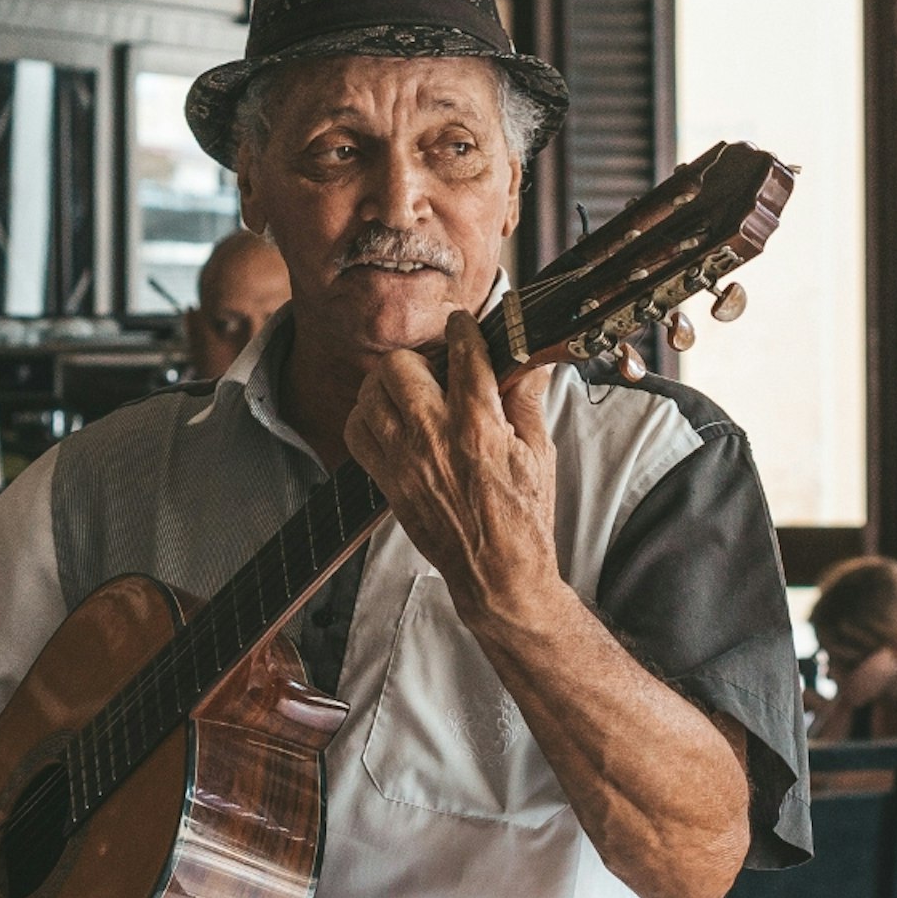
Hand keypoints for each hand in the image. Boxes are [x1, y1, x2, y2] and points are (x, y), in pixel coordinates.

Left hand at [344, 309, 560, 622]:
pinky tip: (393, 421)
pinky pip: (356, 429)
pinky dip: (368, 416)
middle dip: (421, 358)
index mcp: (480, 427)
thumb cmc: (524, 519)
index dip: (465, 328)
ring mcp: (404, 460)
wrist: (498, 574)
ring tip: (414, 394)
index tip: (465, 324)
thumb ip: (528, 401)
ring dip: (391, 385)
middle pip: (401, 365)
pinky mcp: (387, 481)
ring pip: (371, 392)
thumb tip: (529, 361)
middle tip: (438, 370)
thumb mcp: (540, 454)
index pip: (463, 354)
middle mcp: (435, 438)